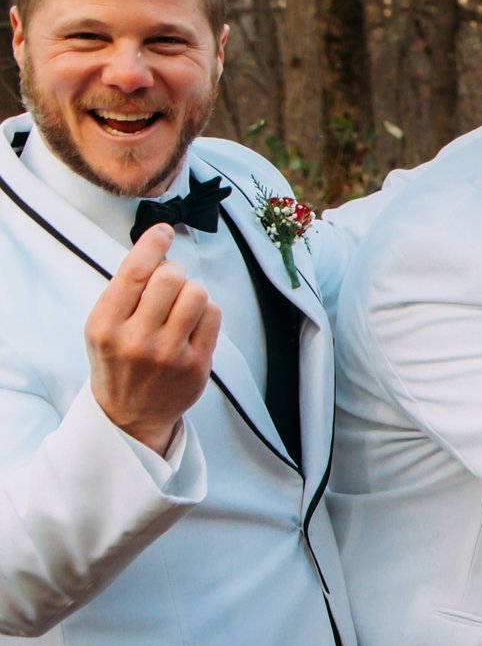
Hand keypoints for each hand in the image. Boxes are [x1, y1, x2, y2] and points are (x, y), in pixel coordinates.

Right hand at [86, 225, 218, 457]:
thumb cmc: (118, 360)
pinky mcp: (196, 364)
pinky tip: (192, 322)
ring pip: (197, 294)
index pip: (134, 272)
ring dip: (192, 290)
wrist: (129, 414)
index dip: (153, 244)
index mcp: (105, 325)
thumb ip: (124, 292)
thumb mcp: (103, 327)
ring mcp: (169, 354)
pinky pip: (213, 315)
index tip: (164, 231)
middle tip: (170, 282)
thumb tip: (157, 249)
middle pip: (171, 278)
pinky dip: (206, 310)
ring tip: (181, 304)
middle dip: (174, 271)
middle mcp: (135, 339)